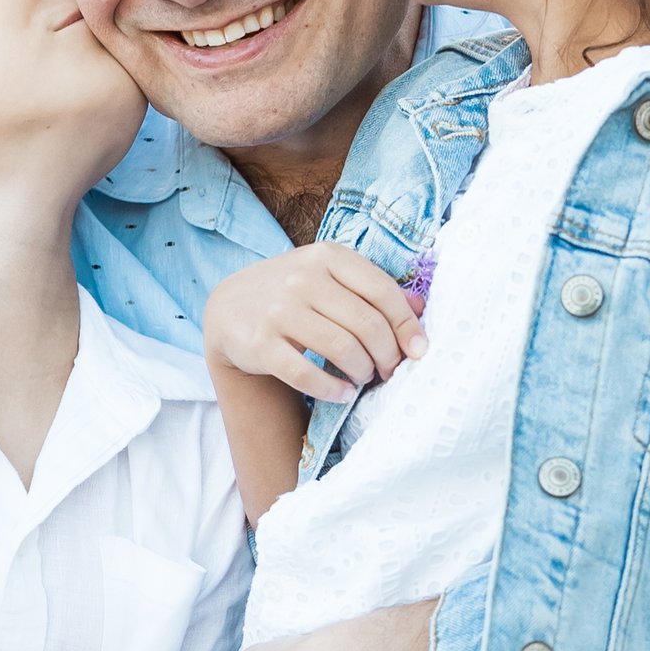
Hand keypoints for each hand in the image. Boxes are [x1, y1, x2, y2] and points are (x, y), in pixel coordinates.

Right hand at [203, 243, 425, 403]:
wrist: (229, 308)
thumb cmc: (293, 294)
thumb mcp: (330, 278)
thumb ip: (372, 289)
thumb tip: (420, 309)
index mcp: (327, 256)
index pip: (381, 290)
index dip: (406, 325)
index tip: (419, 351)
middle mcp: (302, 278)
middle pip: (367, 324)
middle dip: (388, 355)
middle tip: (389, 371)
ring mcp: (279, 310)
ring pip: (342, 349)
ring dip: (363, 372)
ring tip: (364, 377)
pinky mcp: (260, 344)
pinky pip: (307, 375)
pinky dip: (333, 390)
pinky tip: (343, 394)